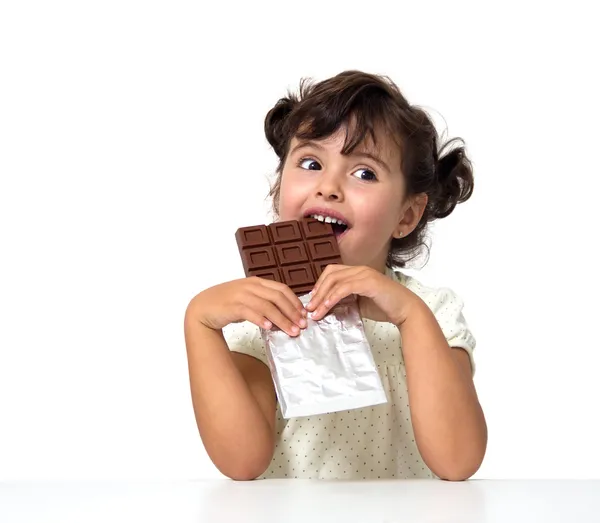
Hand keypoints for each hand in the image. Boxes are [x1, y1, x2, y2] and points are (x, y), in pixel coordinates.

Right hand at [187, 277, 306, 336]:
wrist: (202, 307)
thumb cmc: (226, 304)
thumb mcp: (248, 297)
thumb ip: (264, 301)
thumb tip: (284, 314)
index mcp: (256, 282)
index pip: (282, 289)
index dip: (295, 302)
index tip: (304, 314)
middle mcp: (250, 286)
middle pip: (278, 298)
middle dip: (292, 312)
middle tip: (302, 325)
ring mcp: (241, 295)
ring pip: (267, 306)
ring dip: (282, 319)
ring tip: (291, 331)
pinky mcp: (232, 306)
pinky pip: (251, 312)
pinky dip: (261, 319)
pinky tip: (269, 328)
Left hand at [305, 265, 417, 325]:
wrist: (406, 311)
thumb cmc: (385, 308)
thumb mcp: (359, 304)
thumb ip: (345, 302)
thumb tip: (326, 307)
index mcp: (358, 272)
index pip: (332, 272)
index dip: (320, 285)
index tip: (313, 300)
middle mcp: (360, 270)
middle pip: (330, 273)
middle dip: (317, 290)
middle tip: (309, 307)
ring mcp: (365, 274)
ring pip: (335, 280)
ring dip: (322, 296)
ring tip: (314, 311)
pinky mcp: (369, 282)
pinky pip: (345, 288)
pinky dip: (333, 297)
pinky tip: (326, 307)